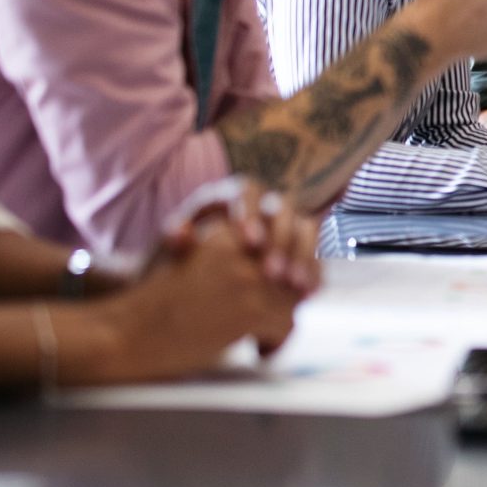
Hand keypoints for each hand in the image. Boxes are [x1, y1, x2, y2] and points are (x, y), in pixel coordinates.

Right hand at [78, 217, 301, 381]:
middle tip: (280, 315)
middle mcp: (242, 247)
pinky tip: (258, 351)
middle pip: (293, 269)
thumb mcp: (195, 262)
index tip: (286, 285)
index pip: (282, 238)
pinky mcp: (248, 309)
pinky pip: (284, 326)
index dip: (291, 263)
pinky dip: (274, 343)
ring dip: (282, 321)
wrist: (125, 332)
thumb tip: (280, 275)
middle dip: (291, 295)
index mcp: (226, 231)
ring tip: (265, 336)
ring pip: (292, 300)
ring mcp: (248, 277)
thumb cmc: (153, 303)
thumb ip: (234, 258)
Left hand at [156, 178, 321, 296]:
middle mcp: (264, 207)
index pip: (249, 191)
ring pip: (306, 230)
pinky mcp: (299, 252)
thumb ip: (175, 238)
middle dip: (281, 241)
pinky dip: (313, 272)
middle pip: (283, 210)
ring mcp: (286, 228)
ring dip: (303, 257)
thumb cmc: (179, 264)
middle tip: (272, 273)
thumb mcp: (171, 251)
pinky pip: (315, 255)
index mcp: (233, 198)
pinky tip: (309, 294)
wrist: (192, 289)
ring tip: (295, 287)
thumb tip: (181, 232)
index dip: (253, 214)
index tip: (249, 242)